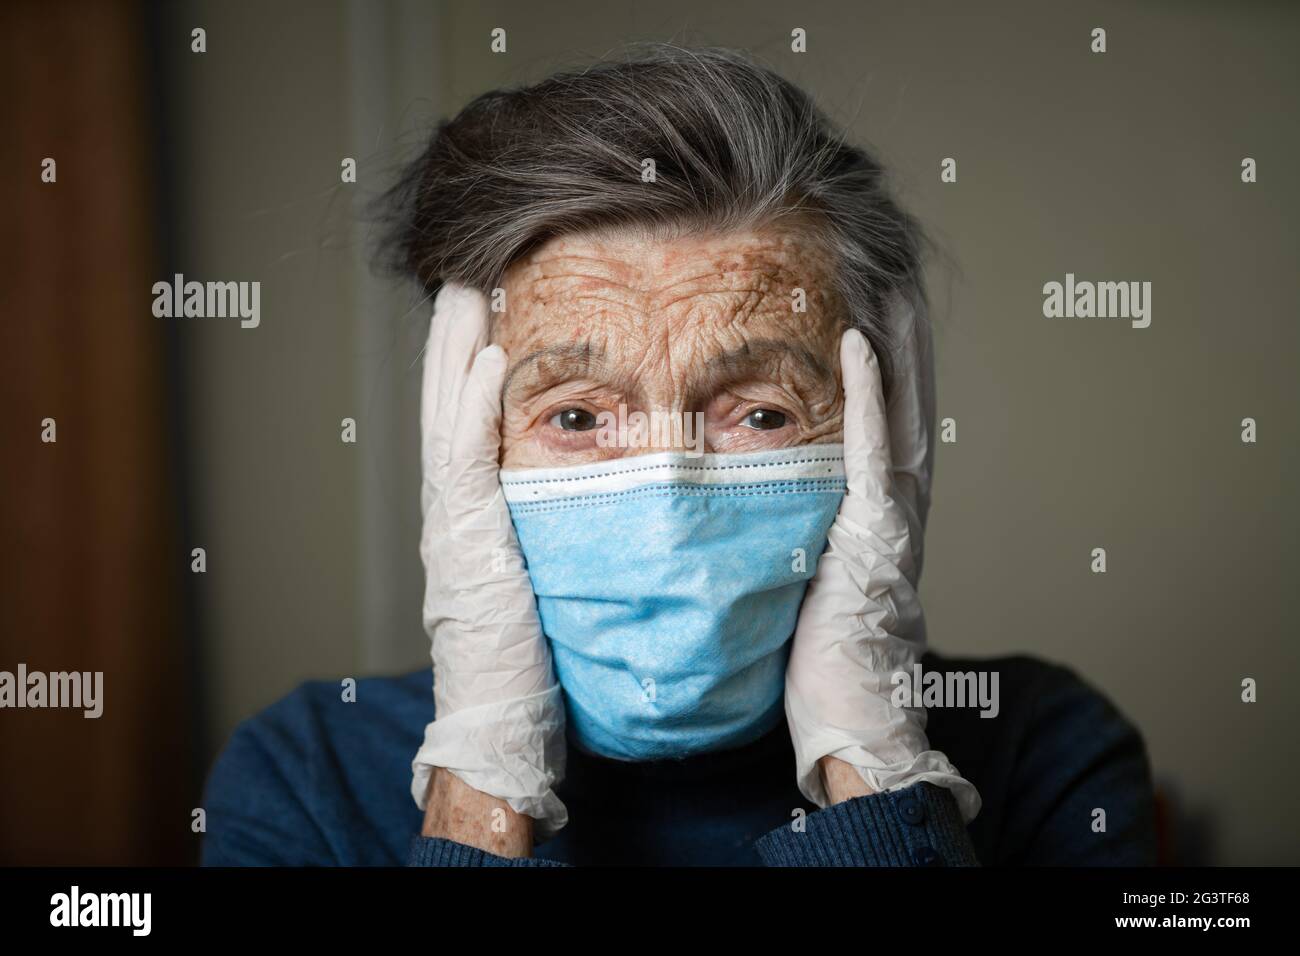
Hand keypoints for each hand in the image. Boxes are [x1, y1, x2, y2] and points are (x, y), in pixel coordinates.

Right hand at [410, 283, 566, 841]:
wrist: (505, 718)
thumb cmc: (534, 655)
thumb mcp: (541, 573)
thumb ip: (553, 526)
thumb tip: (597, 488)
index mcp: (473, 510)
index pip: (467, 418)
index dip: (469, 362)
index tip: (488, 310)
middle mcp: (453, 506)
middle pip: (445, 402)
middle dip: (453, 338)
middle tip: (465, 278)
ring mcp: (452, 520)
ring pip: (445, 415)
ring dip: (454, 351)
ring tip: (466, 293)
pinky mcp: (464, 539)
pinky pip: (463, 460)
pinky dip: (470, 406)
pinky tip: (486, 359)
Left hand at [784, 327, 979, 819]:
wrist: (852, 724)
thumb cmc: (822, 662)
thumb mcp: (805, 576)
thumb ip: (798, 529)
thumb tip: (755, 495)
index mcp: (877, 512)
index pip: (883, 418)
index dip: (883, 360)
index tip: (866, 301)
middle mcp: (896, 505)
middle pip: (905, 399)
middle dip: (901, 331)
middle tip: (891, 267)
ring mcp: (893, 518)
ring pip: (899, 410)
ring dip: (896, 341)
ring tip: (887, 280)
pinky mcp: (878, 536)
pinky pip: (870, 452)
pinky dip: (870, 395)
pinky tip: (858, 341)